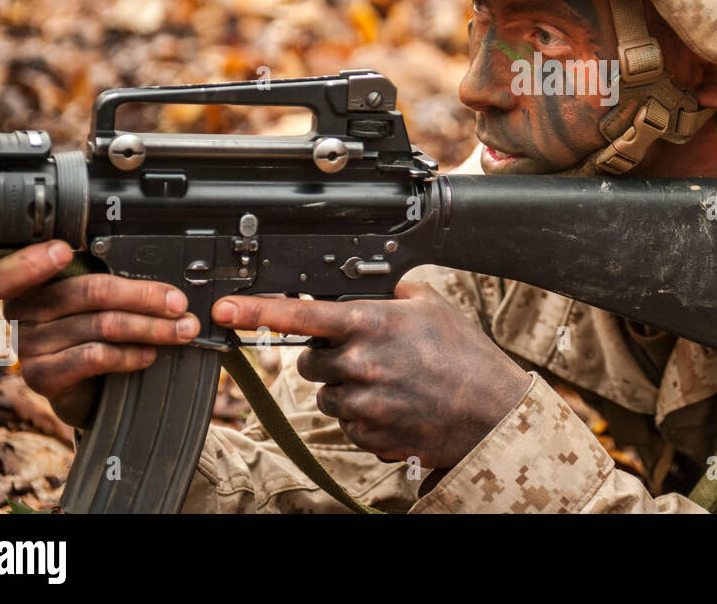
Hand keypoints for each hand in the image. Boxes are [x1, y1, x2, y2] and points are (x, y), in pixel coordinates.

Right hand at [0, 240, 199, 427]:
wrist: (84, 389)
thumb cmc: (92, 333)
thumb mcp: (97, 303)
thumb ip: (113, 286)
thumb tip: (166, 286)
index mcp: (30, 284)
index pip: (11, 271)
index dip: (32, 261)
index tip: (63, 250)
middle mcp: (22, 313)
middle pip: (88, 293)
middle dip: (144, 297)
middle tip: (179, 304)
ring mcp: (29, 346)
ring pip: (99, 325)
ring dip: (150, 328)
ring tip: (181, 331)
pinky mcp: (42, 377)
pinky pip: (93, 357)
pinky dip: (129, 354)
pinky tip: (149, 354)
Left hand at [212, 280, 531, 468]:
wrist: (490, 412)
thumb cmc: (465, 355)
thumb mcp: (431, 306)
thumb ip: (389, 293)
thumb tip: (366, 281)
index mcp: (370, 324)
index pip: (301, 314)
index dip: (258, 310)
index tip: (226, 309)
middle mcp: (359, 364)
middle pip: (308, 360)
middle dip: (328, 356)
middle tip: (366, 354)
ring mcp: (361, 404)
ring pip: (326, 394)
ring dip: (346, 387)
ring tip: (388, 382)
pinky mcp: (365, 436)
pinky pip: (344, 422)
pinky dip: (361, 415)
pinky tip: (393, 405)